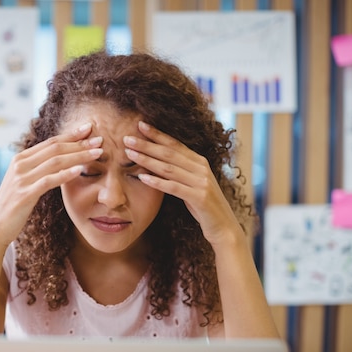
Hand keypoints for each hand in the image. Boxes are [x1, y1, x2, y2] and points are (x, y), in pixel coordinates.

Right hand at [0, 123, 103, 246]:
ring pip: (55, 162)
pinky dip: (65, 174)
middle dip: (79, 143)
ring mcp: (21, 179)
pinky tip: (79, 171)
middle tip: (99, 140)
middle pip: (55, 148)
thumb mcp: (25, 181)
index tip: (89, 129)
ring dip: (78, 156)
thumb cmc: (14, 205)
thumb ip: (39, 169)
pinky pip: (48, 181)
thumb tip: (61, 161)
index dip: (71, 135)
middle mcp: (20, 165)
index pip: (51, 142)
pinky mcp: (24, 195)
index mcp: (21, 159)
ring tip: (97, 153)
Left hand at [123, 121, 241, 245]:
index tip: (139, 125)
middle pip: (169, 153)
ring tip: (129, 154)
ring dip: (147, 160)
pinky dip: (157, 182)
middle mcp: (201, 168)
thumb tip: (155, 161)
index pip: (175, 144)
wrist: (224, 226)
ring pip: (169, 168)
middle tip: (127, 138)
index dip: (157, 134)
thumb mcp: (191, 184)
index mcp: (199, 162)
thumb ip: (178, 172)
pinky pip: (174, 188)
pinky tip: (142, 177)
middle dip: (147, 144)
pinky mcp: (200, 198)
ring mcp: (202, 182)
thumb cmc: (203, 206)